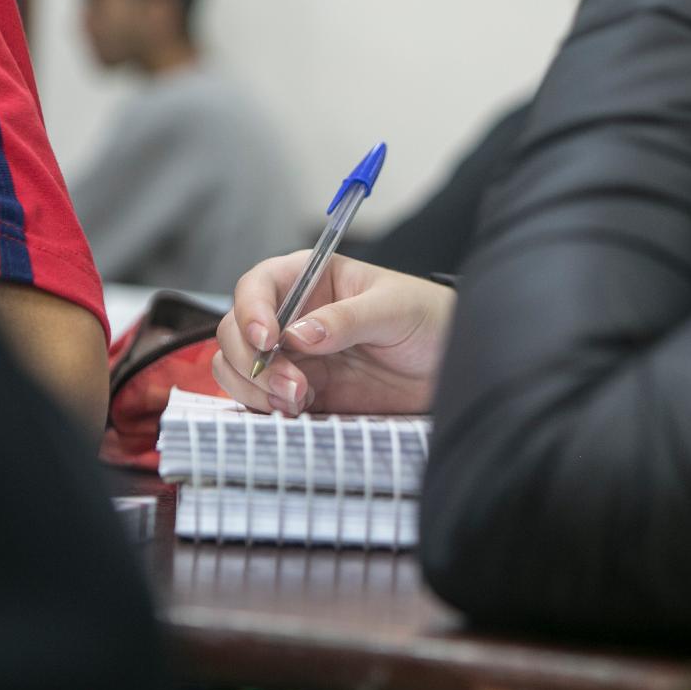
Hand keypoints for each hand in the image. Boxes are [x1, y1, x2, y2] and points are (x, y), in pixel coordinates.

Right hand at [213, 252, 455, 415]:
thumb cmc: (431, 320)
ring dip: (255, 388)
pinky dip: (267, 407)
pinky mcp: (303, 392)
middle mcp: (293, 316)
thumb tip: (299, 335)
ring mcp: (294, 357)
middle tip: (292, 383)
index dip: (251, 310)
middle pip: (236, 330)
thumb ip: (347, 320)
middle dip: (252, 359)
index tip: (267, 339)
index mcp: (312, 279)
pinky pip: (262, 400)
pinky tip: (301, 410)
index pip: (259, 285)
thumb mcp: (395, 309)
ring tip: (298, 400)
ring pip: (238, 368)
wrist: (454, 367)